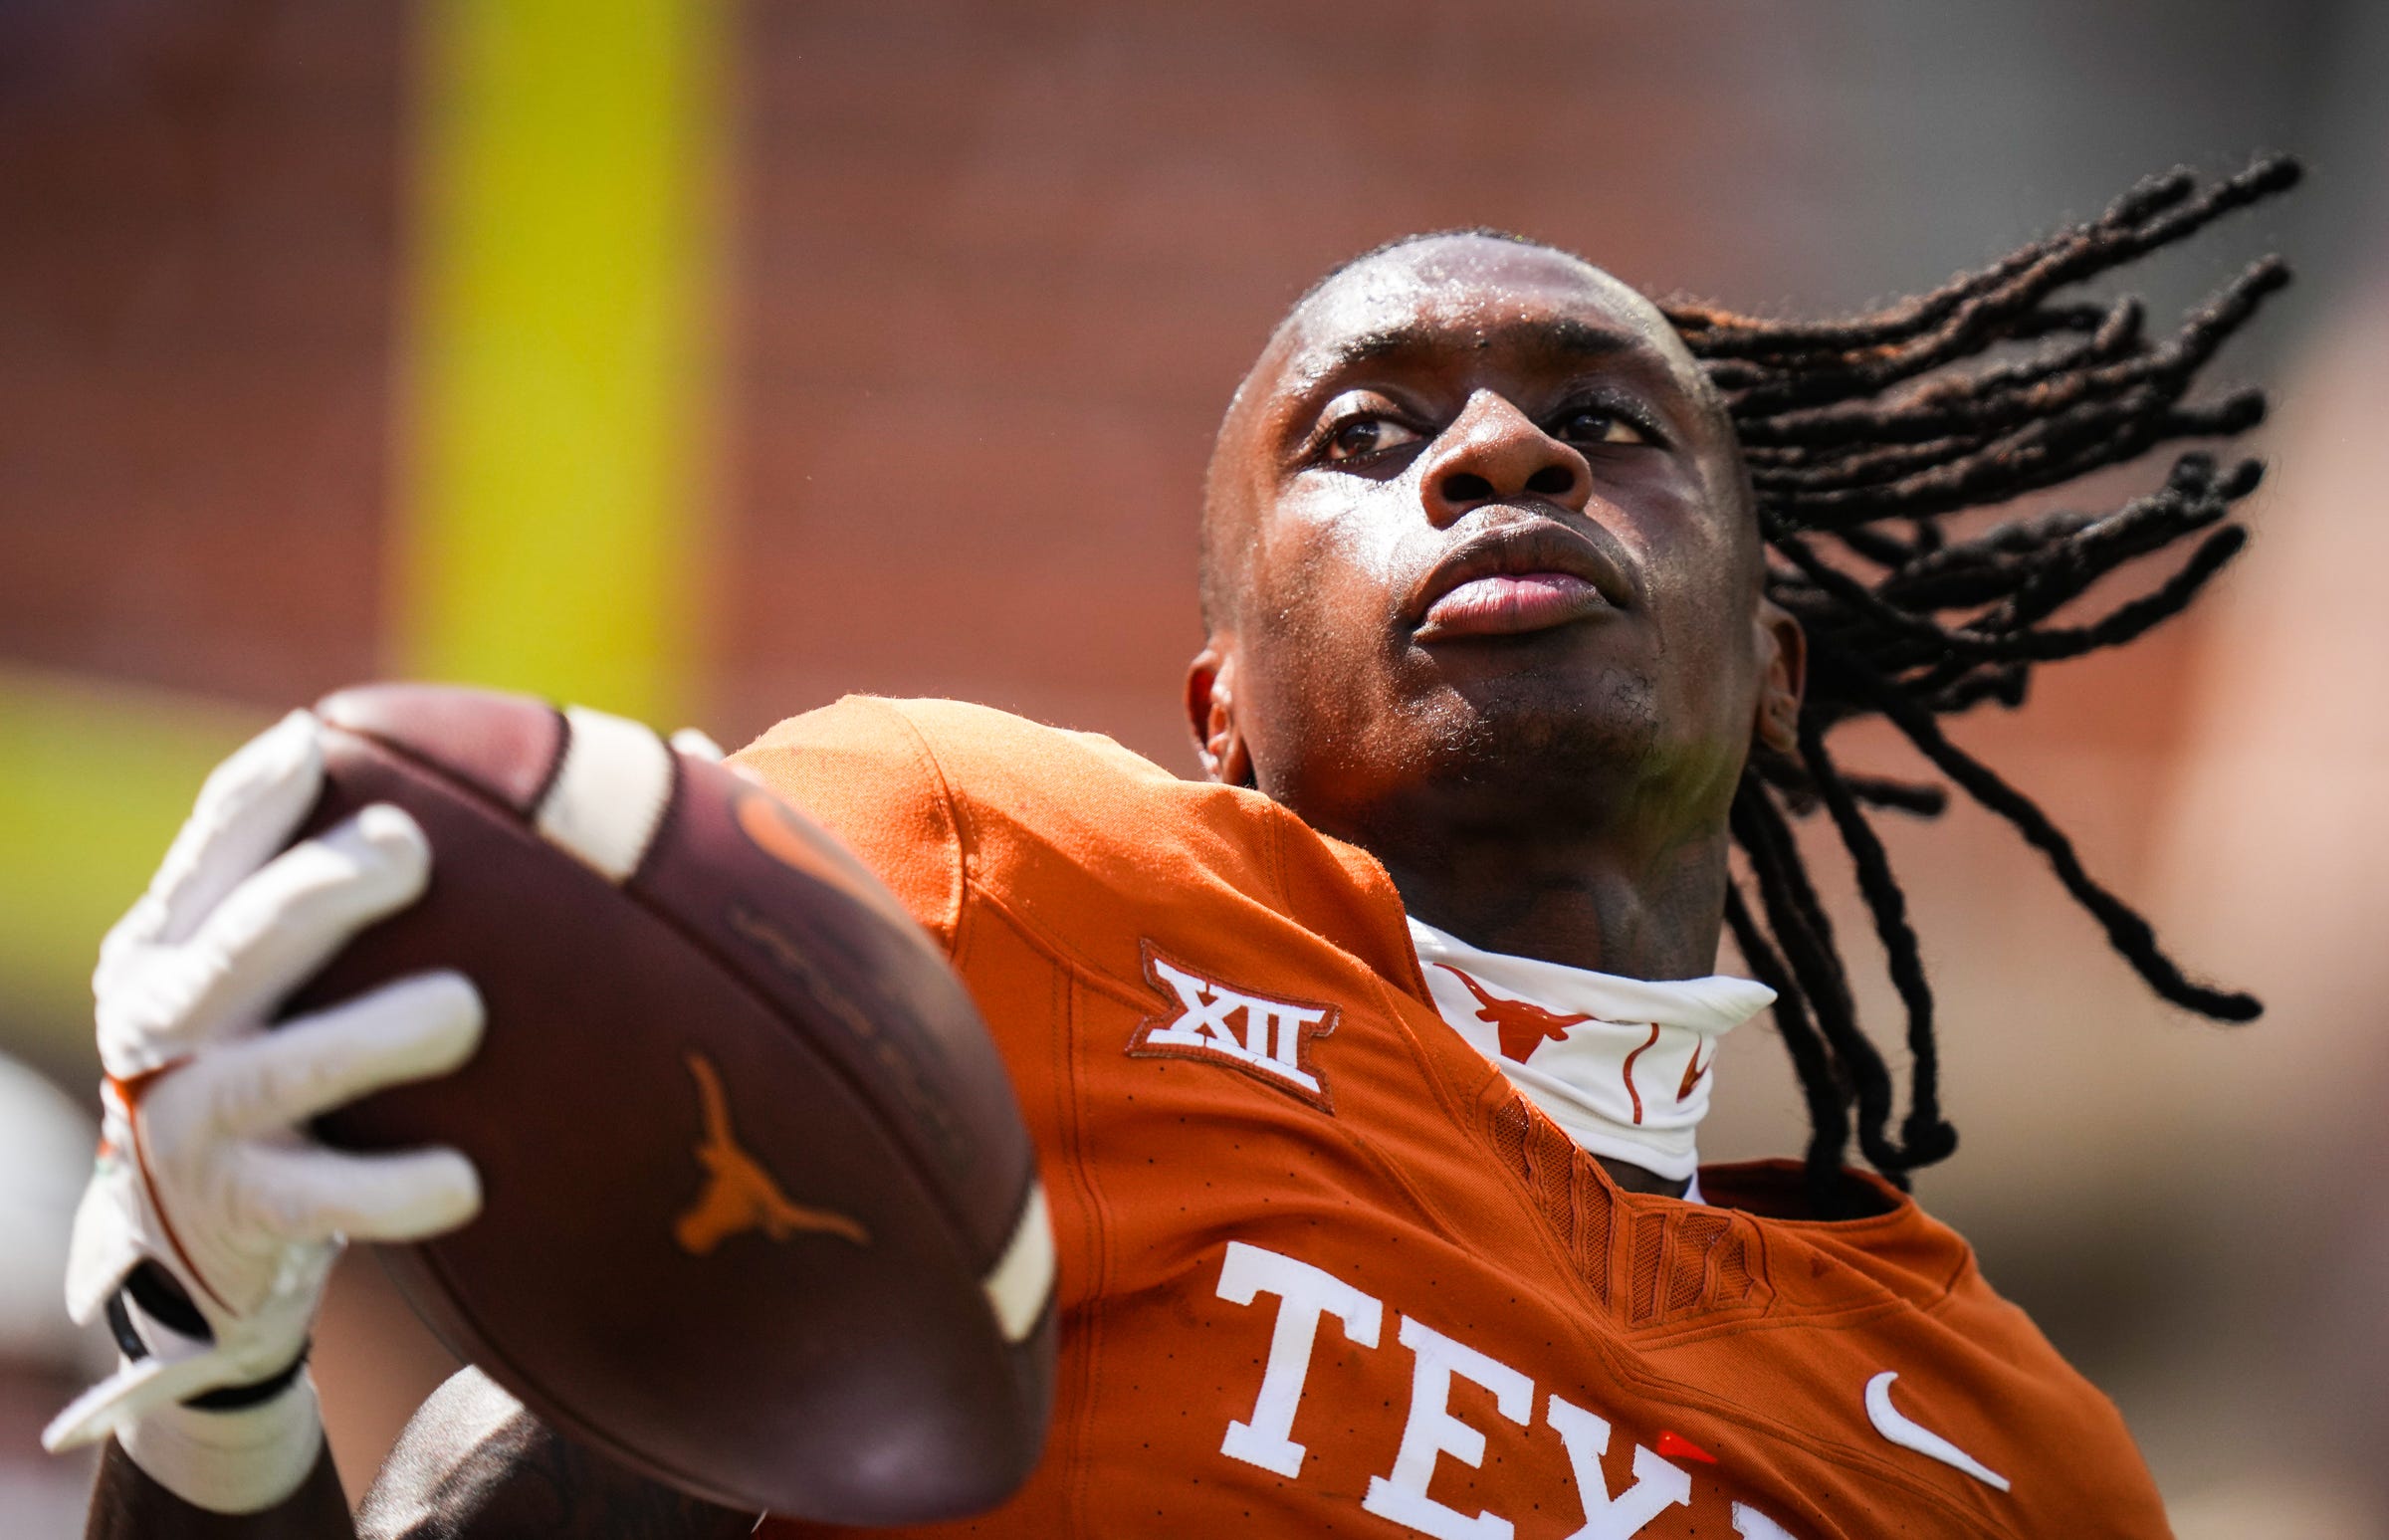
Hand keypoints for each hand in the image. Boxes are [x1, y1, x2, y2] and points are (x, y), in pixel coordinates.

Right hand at [43, 710, 484, 1506]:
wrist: (201, 1252)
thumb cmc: (308, 1063)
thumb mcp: (317, 972)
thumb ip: (436, 880)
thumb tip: (678, 757)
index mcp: (183, 941)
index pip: (212, 846)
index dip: (257, 793)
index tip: (320, 737)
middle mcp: (164, 1021)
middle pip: (233, 942)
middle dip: (316, 891)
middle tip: (408, 850)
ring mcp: (190, 1121)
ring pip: (274, 1071)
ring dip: (366, 1038)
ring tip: (460, 1010)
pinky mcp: (238, 1213)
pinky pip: (319, 1200)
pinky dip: (390, 1191)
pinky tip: (465, 1182)